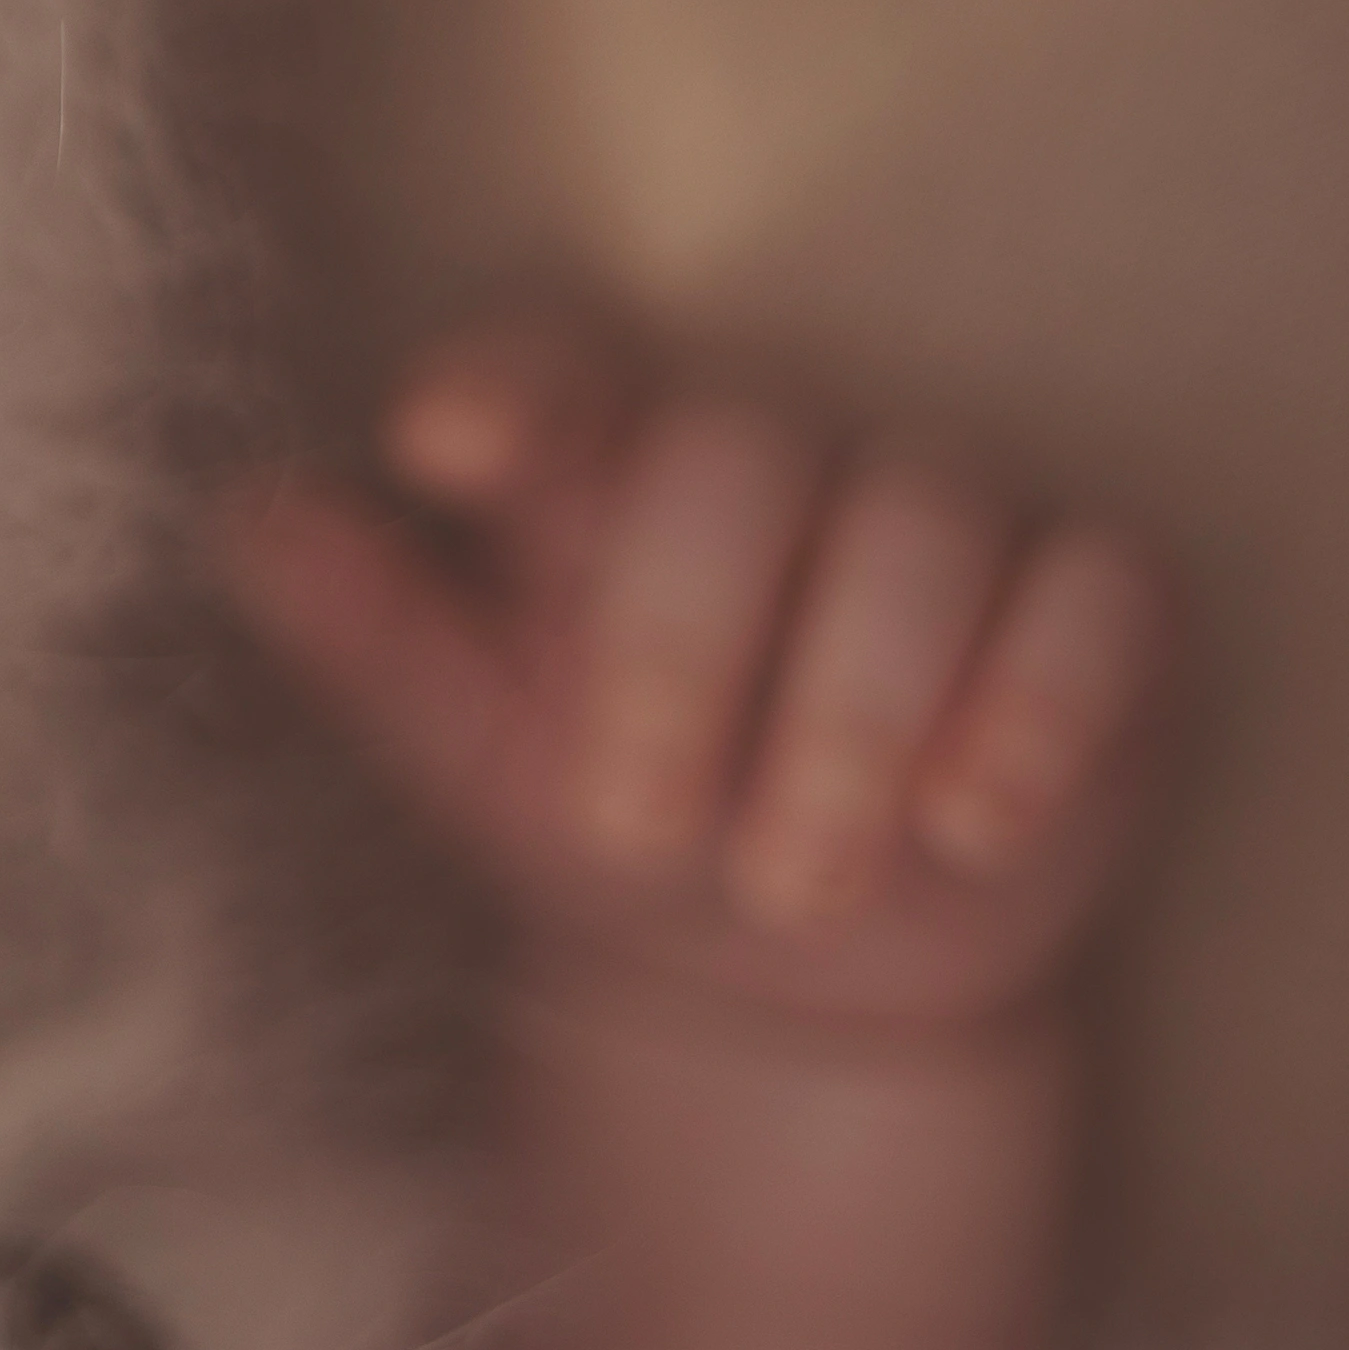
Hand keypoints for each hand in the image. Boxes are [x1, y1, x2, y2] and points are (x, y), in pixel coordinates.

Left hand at [214, 310, 1189, 1349]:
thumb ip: (370, 633)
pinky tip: (968, 822)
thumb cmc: (613, 813)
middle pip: (742, 460)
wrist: (785, 966)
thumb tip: (251, 520)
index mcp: (607, 472)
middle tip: (639, 827)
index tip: (436, 441)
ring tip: (789, 881)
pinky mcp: (1095, 595)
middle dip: (683, 648)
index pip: (558, 383)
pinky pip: (1097, 598)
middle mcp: (777, 461)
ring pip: (922, 531)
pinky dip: (1036, 709)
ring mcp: (946, 514)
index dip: (511, 394)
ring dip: (850, 722)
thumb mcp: (469, 748)